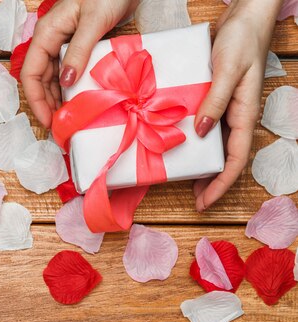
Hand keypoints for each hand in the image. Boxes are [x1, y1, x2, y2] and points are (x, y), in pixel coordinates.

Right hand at [21, 0, 137, 127]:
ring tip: (69, 119)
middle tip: (60, 127)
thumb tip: (66, 81)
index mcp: (47, 34)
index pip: (30, 73)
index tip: (48, 120)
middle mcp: (51, 40)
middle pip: (40, 80)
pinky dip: (71, 89)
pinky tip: (79, 101)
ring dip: (58, 99)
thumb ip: (79, 51)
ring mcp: (64, 44)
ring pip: (54, 78)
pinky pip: (69, 72)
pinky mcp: (79, 47)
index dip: (36, 100)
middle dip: (47, 104)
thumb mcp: (93, 22)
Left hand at [193, 0, 282, 211]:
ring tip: (183, 178)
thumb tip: (201, 132)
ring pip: (214, 145)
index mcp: (245, 113)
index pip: (235, 159)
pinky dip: (193, 139)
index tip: (205, 202)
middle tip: (193, 199)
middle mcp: (236, 116)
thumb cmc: (242, 39)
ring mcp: (225, 108)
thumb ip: (215, 101)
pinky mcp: (213, 98)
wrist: (245, 14)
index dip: (221, 184)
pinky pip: (204, 125)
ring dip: (201, 163)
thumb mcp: (228, 69)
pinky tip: (177, 143)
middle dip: (211, 181)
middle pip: (225, 158)